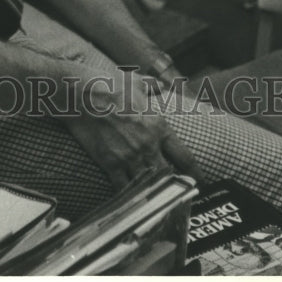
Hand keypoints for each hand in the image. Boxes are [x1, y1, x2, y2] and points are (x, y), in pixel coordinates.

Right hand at [61, 67, 201, 190]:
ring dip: (155, 191)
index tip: (199, 180)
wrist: (81, 94)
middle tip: (182, 195)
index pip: (184, 156)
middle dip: (177, 185)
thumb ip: (151, 85)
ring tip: (161, 200)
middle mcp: (148, 145)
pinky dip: (131, 194)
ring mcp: (129, 157)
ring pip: (150, 183)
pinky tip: (135, 200)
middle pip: (170, 175)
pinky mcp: (111, 164)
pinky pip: (125, 187)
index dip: (195, 172)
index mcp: (158, 126)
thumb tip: (159, 84)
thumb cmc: (108, 84)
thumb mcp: (135, 80)